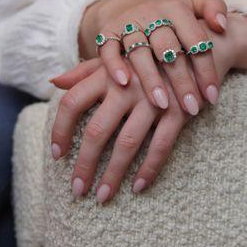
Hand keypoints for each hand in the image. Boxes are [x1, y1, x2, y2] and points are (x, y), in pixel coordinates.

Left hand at [51, 57, 195, 202]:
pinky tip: (138, 187)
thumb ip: (84, 71)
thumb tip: (54, 81)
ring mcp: (152, 100)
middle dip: (85, 165)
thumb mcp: (115, 58)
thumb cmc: (146, 58)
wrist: (193, 49)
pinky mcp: (178, 112)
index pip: (71, 103)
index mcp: (106, 73)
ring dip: (113, 174)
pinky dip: (149, 169)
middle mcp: (126, 86)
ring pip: (127, 144)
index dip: (59, 131)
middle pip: (96, 131)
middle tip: (77, 190)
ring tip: (103, 196)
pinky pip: (161, 146)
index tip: (57, 155)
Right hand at [78, 0, 228, 114]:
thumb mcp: (194, 4)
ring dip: (151, 79)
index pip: (195, 40)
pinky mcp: (108, 32)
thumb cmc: (171, 16)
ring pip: (139, 52)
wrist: (132, 9)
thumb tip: (223, 25)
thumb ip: (214, 7)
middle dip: (181, 80)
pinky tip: (124, 83)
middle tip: (192, 107)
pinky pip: (108, 48)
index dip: (206, 68)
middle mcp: (152, 14)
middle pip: (169, 49)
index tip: (213, 96)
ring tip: (162, 104)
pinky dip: (114, 64)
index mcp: (177, 8)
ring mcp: (128, 23)